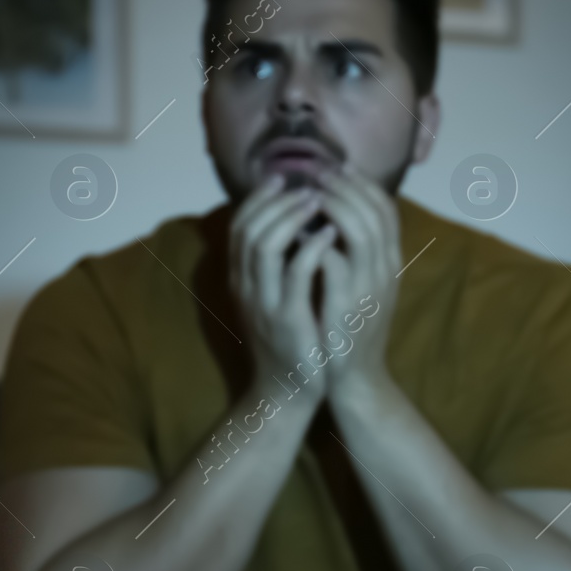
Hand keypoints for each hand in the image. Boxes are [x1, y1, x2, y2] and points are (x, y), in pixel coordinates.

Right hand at [228, 171, 339, 396]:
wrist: (288, 393)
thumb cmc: (290, 343)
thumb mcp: (276, 300)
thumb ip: (276, 267)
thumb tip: (290, 226)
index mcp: (243, 281)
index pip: (239, 226)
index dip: (259, 198)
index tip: (282, 177)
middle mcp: (246, 288)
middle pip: (247, 228)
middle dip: (275, 200)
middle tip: (305, 184)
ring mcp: (264, 303)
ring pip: (265, 244)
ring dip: (291, 216)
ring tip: (316, 200)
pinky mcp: (287, 319)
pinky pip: (296, 274)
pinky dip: (312, 247)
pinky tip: (330, 233)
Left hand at [317, 164, 399, 398]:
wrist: (355, 380)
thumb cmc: (351, 332)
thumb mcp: (363, 288)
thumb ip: (357, 255)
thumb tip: (336, 219)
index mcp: (391, 264)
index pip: (386, 208)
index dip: (362, 183)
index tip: (337, 166)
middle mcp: (385, 271)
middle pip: (374, 210)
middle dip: (344, 184)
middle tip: (316, 169)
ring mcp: (369, 288)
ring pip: (358, 229)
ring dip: (331, 205)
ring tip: (307, 191)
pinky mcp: (346, 306)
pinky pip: (333, 262)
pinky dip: (315, 241)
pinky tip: (295, 232)